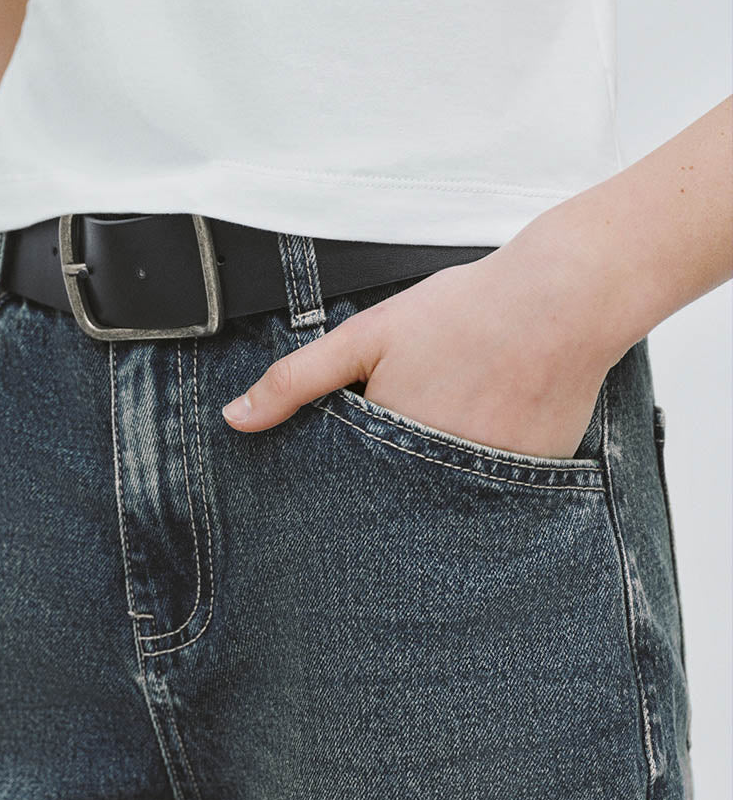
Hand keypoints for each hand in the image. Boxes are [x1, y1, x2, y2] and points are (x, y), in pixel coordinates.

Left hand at [221, 233, 621, 460]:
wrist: (564, 299)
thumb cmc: (463, 312)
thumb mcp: (365, 337)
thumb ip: (297, 381)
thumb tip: (235, 420)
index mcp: (390, 451)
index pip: (351, 489)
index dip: (351, 471)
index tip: (363, 448)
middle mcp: (438, 482)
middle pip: (398, 500)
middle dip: (397, 474)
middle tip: (425, 415)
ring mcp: (490, 489)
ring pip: (446, 499)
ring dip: (440, 477)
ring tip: (463, 414)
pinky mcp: (533, 483)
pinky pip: (496, 492)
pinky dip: (488, 469)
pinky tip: (499, 421)